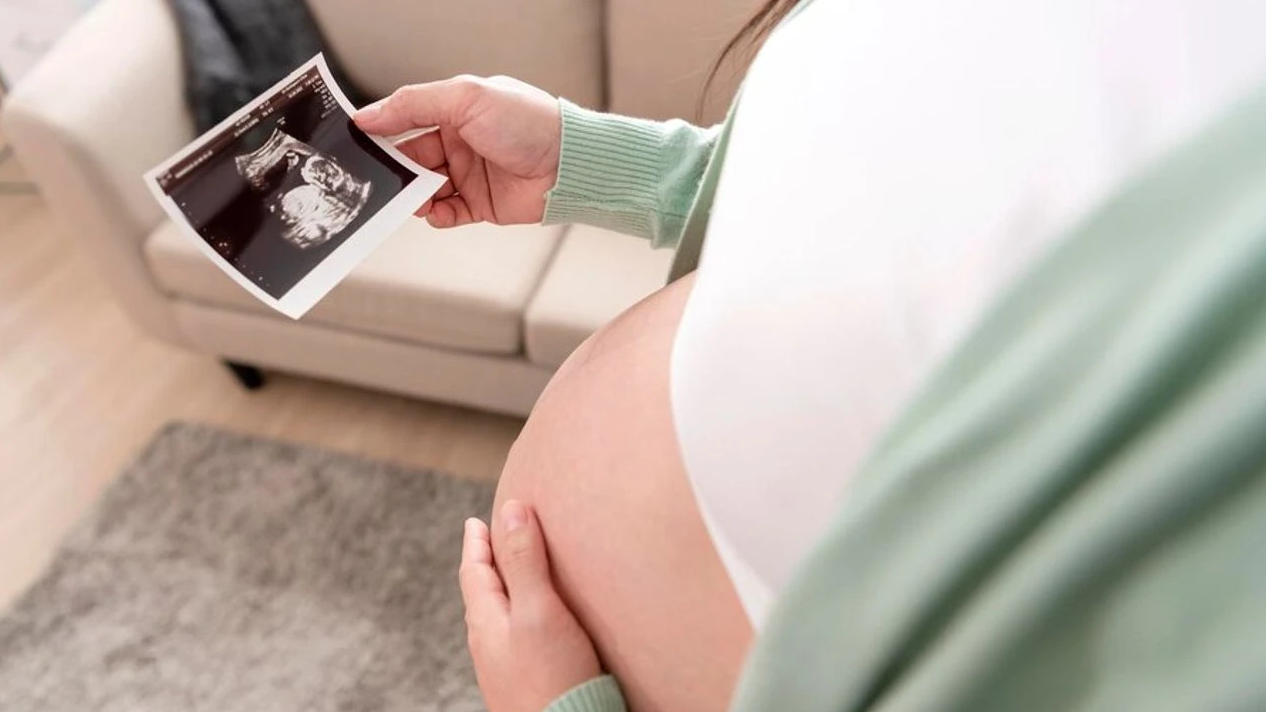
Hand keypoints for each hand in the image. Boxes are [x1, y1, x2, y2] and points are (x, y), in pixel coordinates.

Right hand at [354, 76, 561, 228]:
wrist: (568, 164)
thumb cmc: (526, 122)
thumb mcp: (464, 98)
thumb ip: (413, 104)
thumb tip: (368, 115)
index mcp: (456, 110)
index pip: (408, 119)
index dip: (383, 131)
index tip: (358, 143)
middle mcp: (461, 142)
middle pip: (412, 158)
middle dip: (395, 169)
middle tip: (378, 178)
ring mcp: (471, 174)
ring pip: (426, 188)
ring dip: (413, 195)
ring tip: (412, 198)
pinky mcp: (482, 204)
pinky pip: (448, 212)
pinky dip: (436, 215)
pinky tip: (435, 211)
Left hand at [460, 501, 602, 711]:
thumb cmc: (553, 677)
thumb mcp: (539, 609)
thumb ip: (525, 561)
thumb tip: (511, 510)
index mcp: (485, 622)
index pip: (474, 570)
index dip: (478, 542)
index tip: (476, 522)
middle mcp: (488, 645)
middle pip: (482, 593)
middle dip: (488, 564)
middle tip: (491, 542)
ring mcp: (504, 667)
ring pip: (497, 618)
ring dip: (503, 591)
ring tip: (511, 579)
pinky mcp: (524, 682)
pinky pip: (514, 638)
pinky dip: (519, 616)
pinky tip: (534, 626)